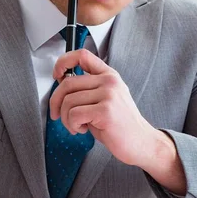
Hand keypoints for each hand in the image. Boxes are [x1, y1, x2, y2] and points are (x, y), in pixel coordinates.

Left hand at [50, 49, 157, 166]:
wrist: (140, 142)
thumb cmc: (120, 125)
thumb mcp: (104, 100)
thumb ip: (86, 89)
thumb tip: (61, 82)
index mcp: (109, 75)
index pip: (82, 55)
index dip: (63, 62)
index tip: (56, 75)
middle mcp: (109, 81)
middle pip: (67, 83)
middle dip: (56, 102)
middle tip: (58, 115)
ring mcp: (109, 95)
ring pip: (68, 102)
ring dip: (66, 119)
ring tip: (78, 126)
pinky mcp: (105, 111)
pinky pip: (74, 114)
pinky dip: (73, 125)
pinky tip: (84, 129)